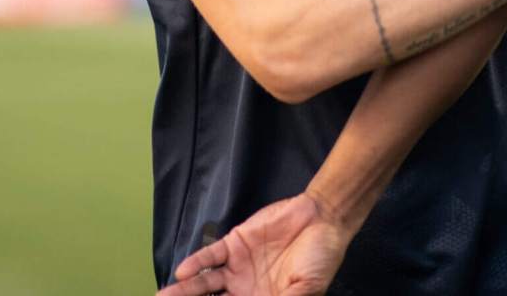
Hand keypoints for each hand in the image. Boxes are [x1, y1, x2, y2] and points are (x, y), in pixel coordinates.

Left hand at [159, 192, 352, 295]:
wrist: (323, 218)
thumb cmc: (320, 258)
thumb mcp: (306, 290)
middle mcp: (244, 291)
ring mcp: (237, 268)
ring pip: (204, 286)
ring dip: (183, 293)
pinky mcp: (235, 243)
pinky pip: (210, 256)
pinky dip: (196, 263)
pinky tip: (182, 272)